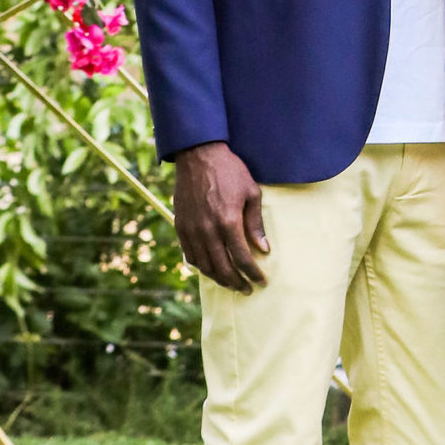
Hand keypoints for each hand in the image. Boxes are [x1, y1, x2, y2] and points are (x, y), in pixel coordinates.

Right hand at [174, 141, 268, 291]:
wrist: (198, 155)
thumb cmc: (229, 171)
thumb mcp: (251, 193)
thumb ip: (255, 224)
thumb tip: (263, 249)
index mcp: (228, 222)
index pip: (243, 259)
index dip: (253, 274)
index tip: (261, 281)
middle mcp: (208, 230)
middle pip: (223, 268)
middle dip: (237, 282)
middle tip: (247, 289)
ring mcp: (192, 230)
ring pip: (205, 266)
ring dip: (219, 279)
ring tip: (231, 283)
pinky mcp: (180, 226)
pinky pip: (190, 255)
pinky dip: (202, 266)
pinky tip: (211, 269)